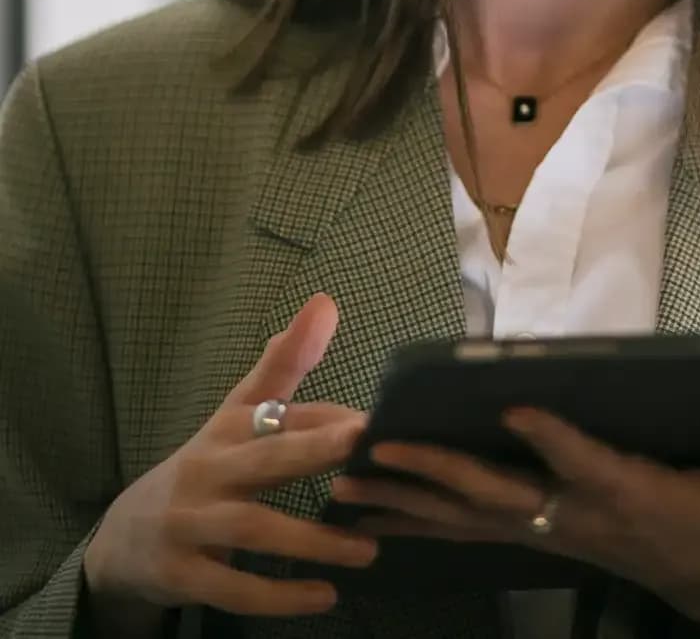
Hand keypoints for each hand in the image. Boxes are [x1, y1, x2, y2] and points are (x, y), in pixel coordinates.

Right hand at [83, 294, 376, 619]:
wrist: (124, 538)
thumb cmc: (205, 468)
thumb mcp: (237, 415)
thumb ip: (285, 366)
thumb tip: (327, 302)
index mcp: (227, 429)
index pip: (279, 412)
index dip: (325, 416)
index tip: (375, 419)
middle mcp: (208, 469)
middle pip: (264, 457)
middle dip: (314, 449)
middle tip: (366, 444)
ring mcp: (190, 521)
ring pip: (253, 528)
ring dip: (312, 540)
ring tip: (368, 549)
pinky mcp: (182, 572)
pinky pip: (232, 587)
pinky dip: (277, 595)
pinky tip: (323, 597)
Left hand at [329, 406, 699, 627]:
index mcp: (629, 496)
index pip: (586, 464)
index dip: (552, 440)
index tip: (515, 407)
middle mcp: (577, 516)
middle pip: (498, 495)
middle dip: (434, 473)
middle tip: (378, 451)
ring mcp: (551, 529)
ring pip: (466, 517)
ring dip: (404, 501)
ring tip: (344, 486)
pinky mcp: (538, 533)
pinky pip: (466, 527)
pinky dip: (417, 517)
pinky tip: (373, 511)